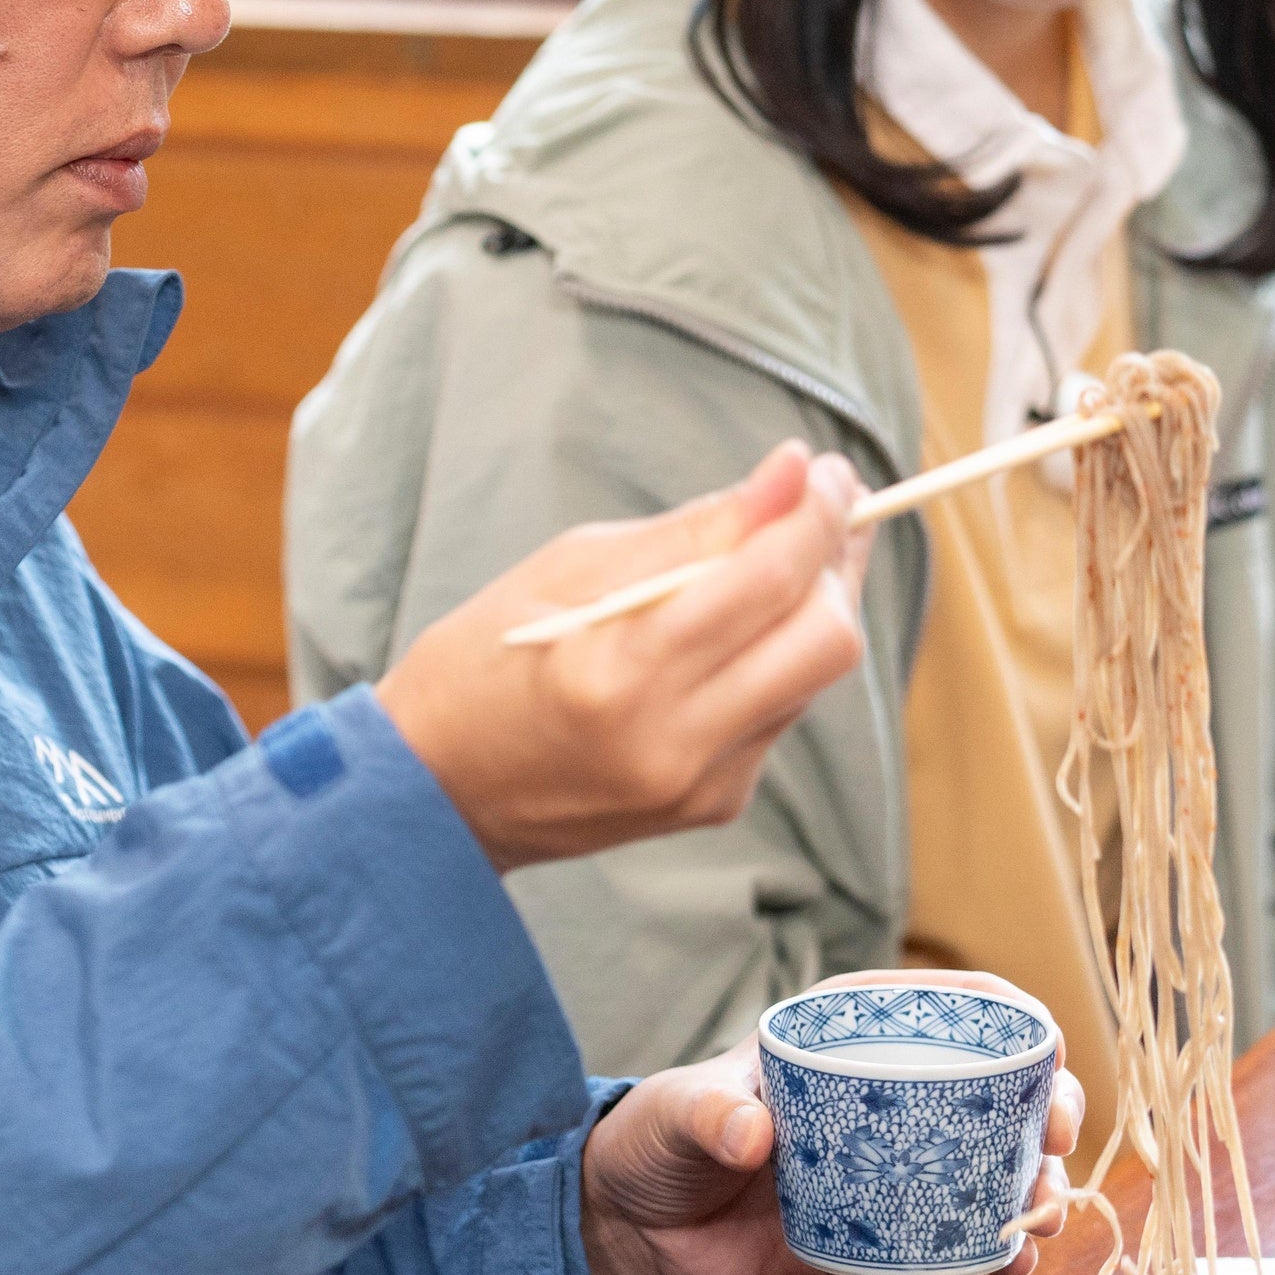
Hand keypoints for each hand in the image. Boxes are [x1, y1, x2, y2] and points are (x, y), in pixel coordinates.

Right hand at [375, 443, 868, 871]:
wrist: (439, 789)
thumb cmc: (486, 657)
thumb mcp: (571, 565)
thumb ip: (694, 528)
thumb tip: (794, 476)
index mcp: (621, 671)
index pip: (766, 580)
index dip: (817, 513)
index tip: (829, 469)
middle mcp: (673, 739)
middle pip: (828, 641)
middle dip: (836, 564)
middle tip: (818, 511)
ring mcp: (700, 784)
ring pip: (817, 676)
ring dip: (813, 605)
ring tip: (774, 557)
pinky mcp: (714, 804)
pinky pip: (782, 711)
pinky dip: (777, 657)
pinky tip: (734, 632)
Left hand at [576, 970, 1089, 1274]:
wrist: (638, 1229)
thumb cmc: (658, 1140)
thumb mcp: (679, 1113)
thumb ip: (709, 1116)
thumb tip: (752, 1133)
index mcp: (849, 1032)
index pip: (952, 1002)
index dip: (1015, 1020)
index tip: (1049, 1052)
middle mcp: (889, 1088)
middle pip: (999, 1083)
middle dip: (1050, 1107)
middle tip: (1057, 1143)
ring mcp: (897, 1159)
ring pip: (996, 1158)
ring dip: (1039, 1181)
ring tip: (1041, 1212)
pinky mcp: (890, 1224)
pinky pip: (962, 1228)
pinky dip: (999, 1240)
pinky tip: (1012, 1255)